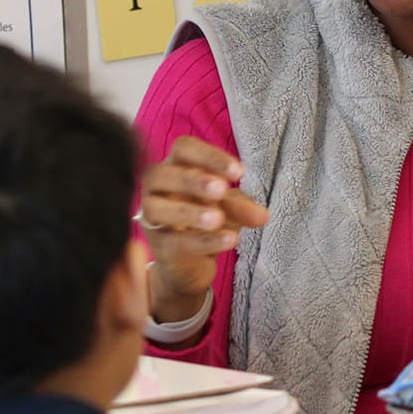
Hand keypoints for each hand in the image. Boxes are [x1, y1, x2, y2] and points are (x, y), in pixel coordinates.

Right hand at [137, 136, 268, 321]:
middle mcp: (155, 189)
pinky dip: (203, 241)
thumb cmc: (206, 221)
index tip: (239, 172)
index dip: (209, 156)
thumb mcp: (229, 208)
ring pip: (156, 209)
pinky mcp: (158, 248)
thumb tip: (262, 215)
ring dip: (189, 212)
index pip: (183, 149)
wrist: (191, 264)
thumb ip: (242, 207)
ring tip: (218, 219)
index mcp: (174, 167)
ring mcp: (150, 219)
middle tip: (222, 189)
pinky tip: (228, 240)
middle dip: (191, 180)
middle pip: (159, 174)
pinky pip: (175, 242)